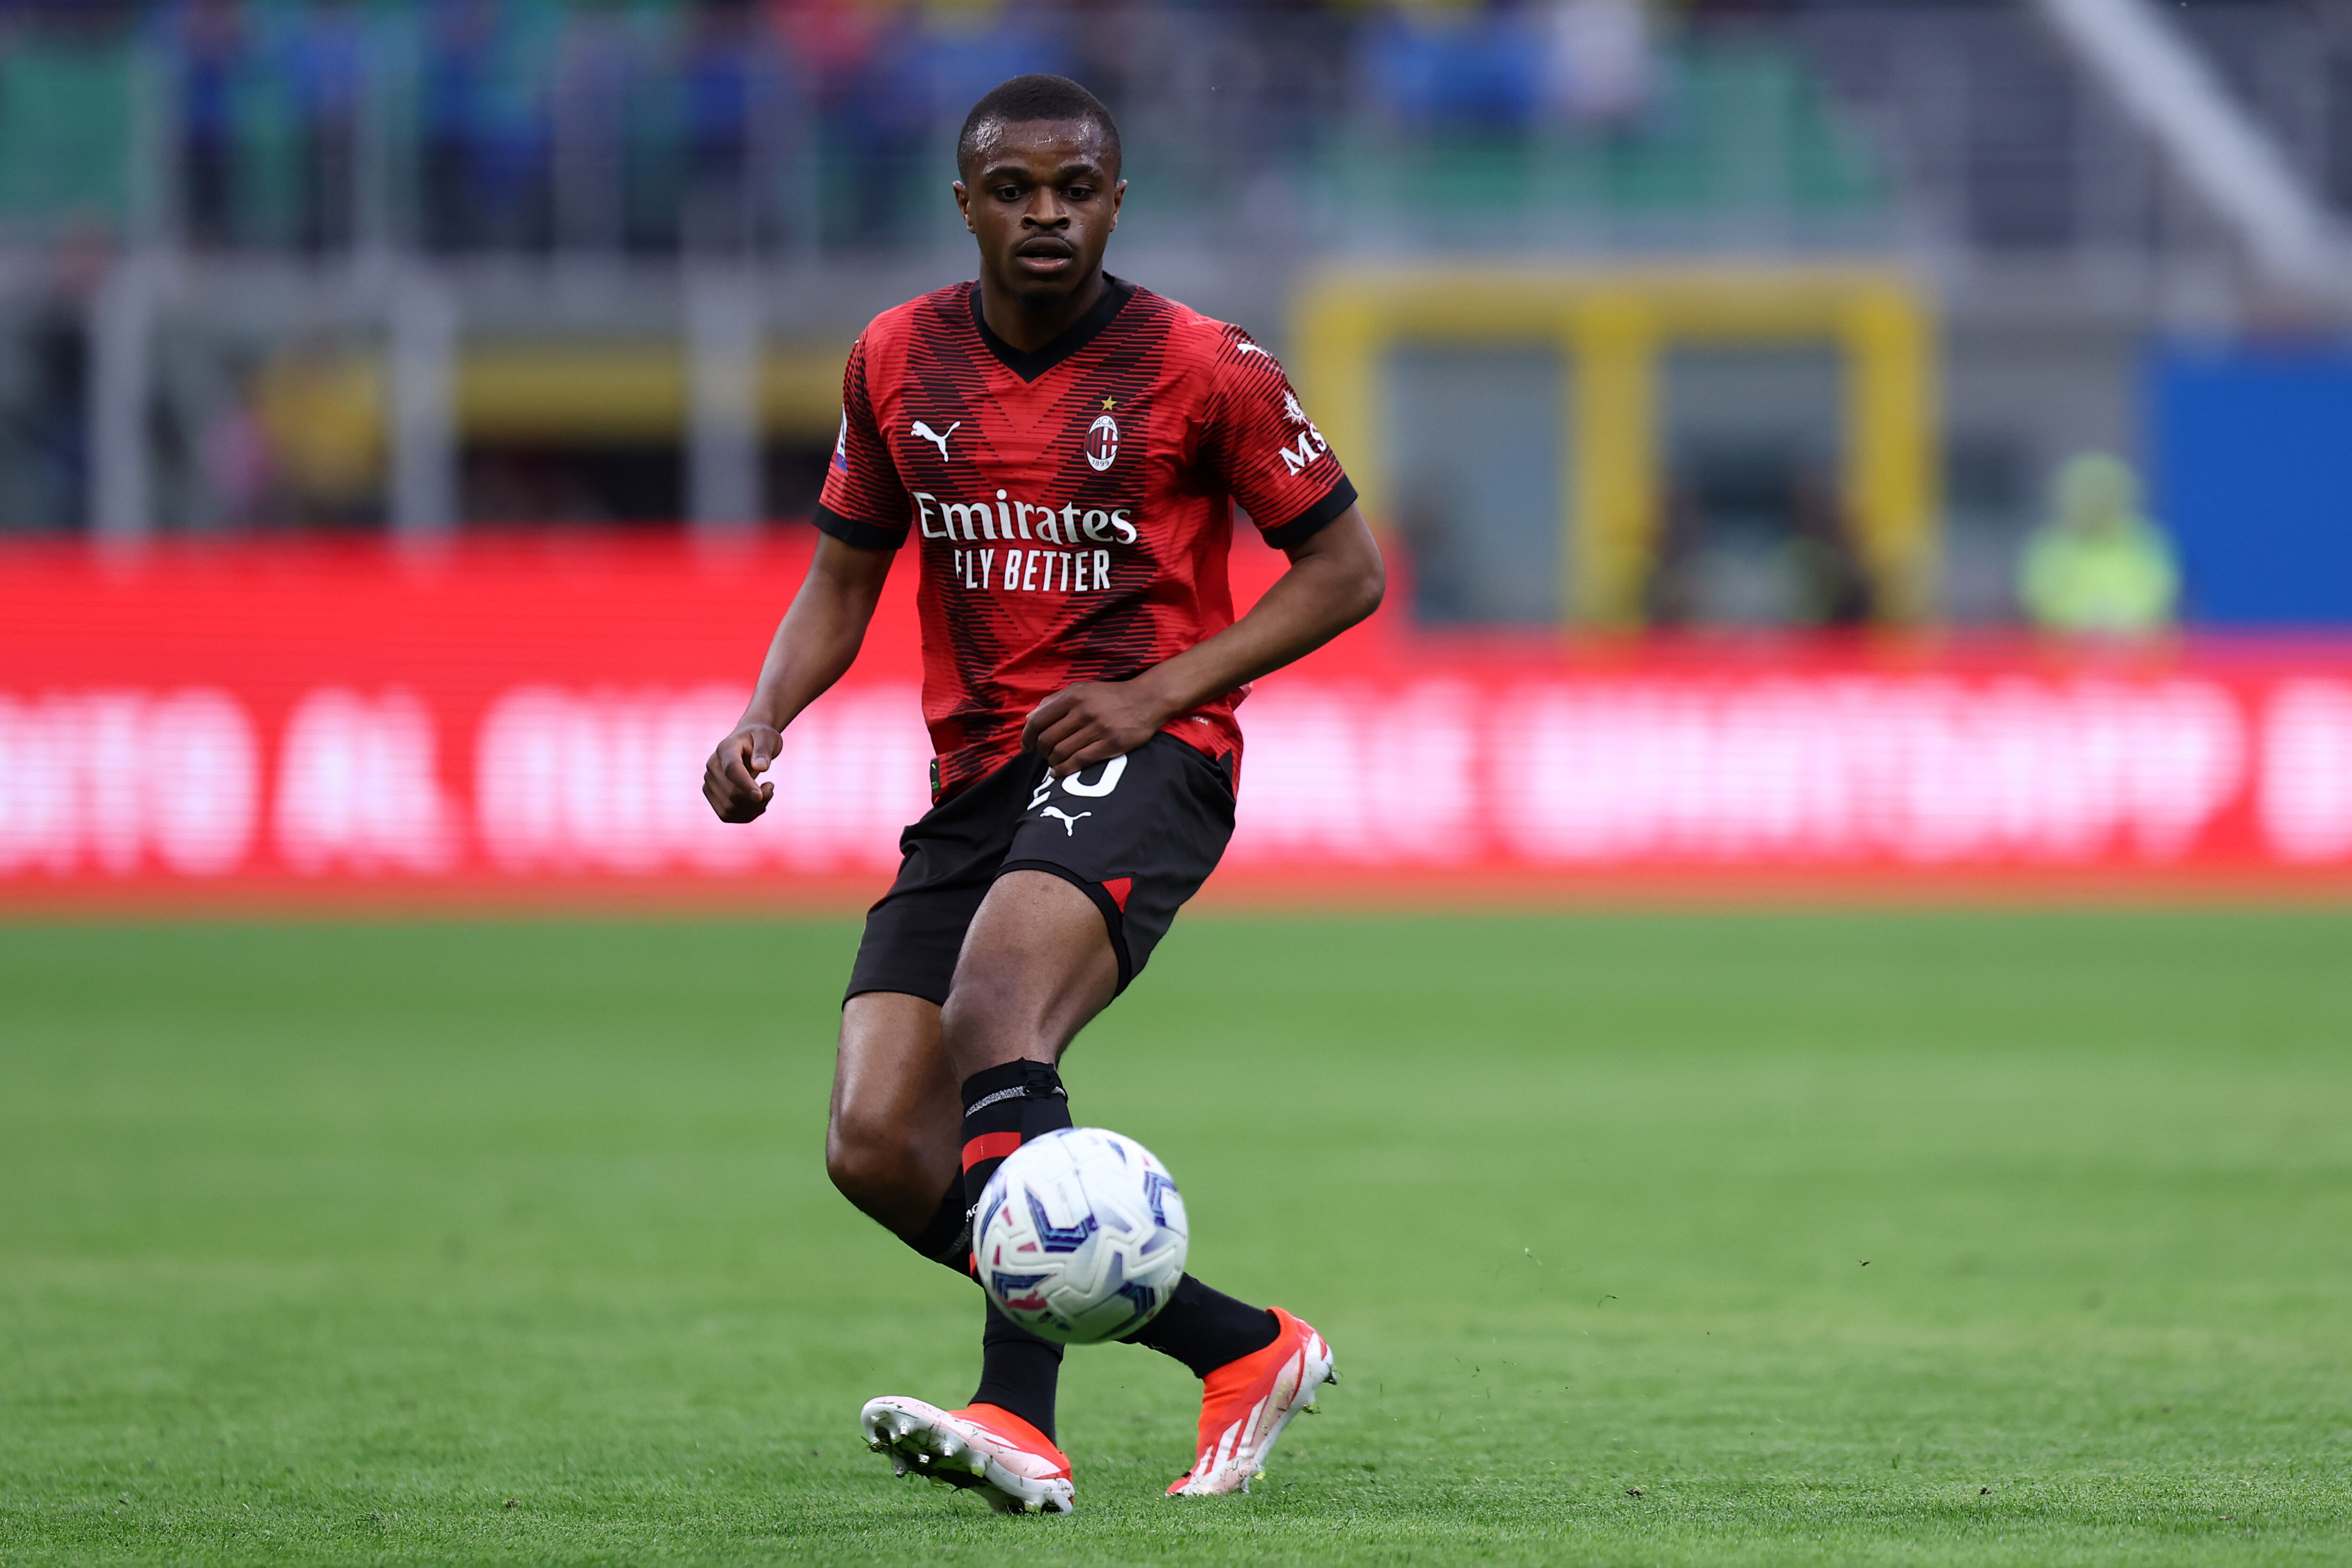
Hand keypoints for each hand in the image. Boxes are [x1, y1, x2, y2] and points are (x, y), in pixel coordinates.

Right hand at [703, 722, 782, 821]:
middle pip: (732, 794)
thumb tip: (761, 766)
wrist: (747, 743)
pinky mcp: (712, 795)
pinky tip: (757, 803)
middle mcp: (712, 766)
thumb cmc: (759, 739)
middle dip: (757, 799)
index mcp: (725, 748)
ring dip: (753, 809)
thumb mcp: (767, 737)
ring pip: (730, 809)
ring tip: (766, 794)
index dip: (746, 785)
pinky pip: (727, 815)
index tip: (761, 796)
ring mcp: (709, 782)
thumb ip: (764, 750)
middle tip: (771, 787)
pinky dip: (746, 814)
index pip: (732, 770)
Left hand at [1020, 680, 1168, 776]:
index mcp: (1073, 696)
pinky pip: (1079, 761)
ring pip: (1061, 752)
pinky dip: (1064, 770)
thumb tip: (1030, 718)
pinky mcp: (1110, 744)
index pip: (1038, 720)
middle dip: (1041, 751)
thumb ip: (1055, 701)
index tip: (1025, 747)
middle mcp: (1083, 711)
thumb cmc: (1110, 696)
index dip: (1027, 737)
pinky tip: (1059, 772)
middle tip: (1044, 755)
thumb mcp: (1082, 689)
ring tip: (1054, 763)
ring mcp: (1097, 728)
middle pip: (1048, 739)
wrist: (1146, 700)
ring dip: (1052, 762)